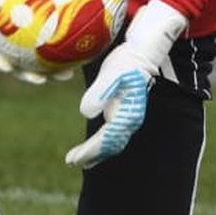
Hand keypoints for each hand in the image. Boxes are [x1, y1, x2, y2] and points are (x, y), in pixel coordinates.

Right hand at [0, 0, 71, 85]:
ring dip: (53, 73)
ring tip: (66, 74)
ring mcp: (30, 55)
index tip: (7, 68)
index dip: (1, 64)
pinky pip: (57, 57)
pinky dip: (67, 58)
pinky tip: (83, 55)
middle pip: (20, 70)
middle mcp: (13, 54)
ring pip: (41, 67)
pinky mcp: (47, 52)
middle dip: (28, 76)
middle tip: (39, 79)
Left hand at [64, 0, 186, 169]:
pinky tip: (91, 147)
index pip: (106, 139)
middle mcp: (129, 120)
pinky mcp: (123, 111)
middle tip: (71, 161)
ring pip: (111, 142)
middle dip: (91, 154)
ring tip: (78, 160)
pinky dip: (101, 143)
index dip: (90, 150)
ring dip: (95, 151)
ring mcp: (127, 116)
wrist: (143, 53)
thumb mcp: (112, 74)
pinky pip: (112, 134)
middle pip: (109, 145)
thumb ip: (100, 93)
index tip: (74, 159)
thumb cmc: (128, 61)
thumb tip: (86, 112)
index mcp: (126, 114)